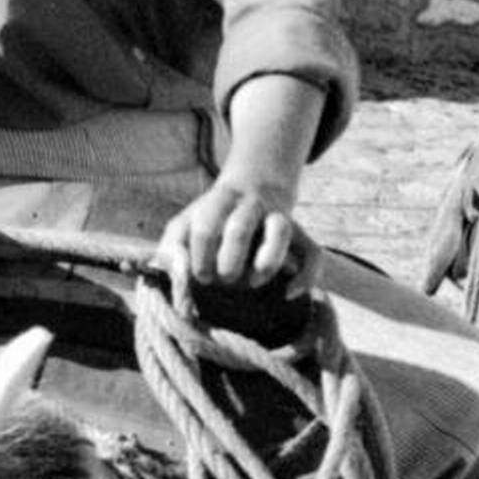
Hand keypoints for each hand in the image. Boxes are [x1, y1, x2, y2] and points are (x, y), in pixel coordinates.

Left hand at [159, 175, 302, 288]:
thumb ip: (171, 245)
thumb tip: (165, 272)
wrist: (257, 185)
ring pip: (280, 232)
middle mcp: (251, 206)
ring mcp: (279, 218)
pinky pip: (314, 254)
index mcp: (220, 201)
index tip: (200, 275)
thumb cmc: (213, 216)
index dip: (200, 253)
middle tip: (223, 278)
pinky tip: (288, 294)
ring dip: (267, 260)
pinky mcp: (300, 236)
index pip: (206, 224)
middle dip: (230, 256)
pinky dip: (306, 276)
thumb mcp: (186, 221)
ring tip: (253, 282)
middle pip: (240, 227)